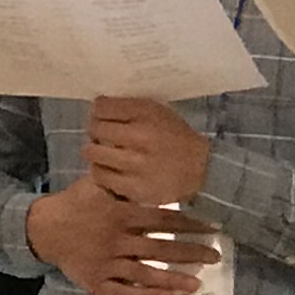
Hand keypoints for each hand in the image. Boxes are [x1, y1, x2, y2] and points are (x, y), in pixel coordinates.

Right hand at [25, 179, 221, 294]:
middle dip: (190, 253)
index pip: (162, 221)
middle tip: (215, 256)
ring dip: (174, 279)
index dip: (189, 224)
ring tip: (197, 283)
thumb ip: (124, 180)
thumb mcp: (97, 183)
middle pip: (160, 249)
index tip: (212, 228)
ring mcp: (107, 264)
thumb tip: (152, 167)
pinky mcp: (97, 282)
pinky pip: (125, 292)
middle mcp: (116, 240)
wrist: (44, 228)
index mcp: (120, 214)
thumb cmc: (76, 202)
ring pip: (146, 274)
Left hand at [83, 97, 212, 210]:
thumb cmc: (176, 138)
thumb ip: (128, 109)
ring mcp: (135, 164)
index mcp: (146, 113)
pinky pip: (100, 177)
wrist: (202, 169)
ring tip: (105, 155)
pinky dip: (102, 173)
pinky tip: (112, 171)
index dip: (98, 112)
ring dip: (96, 153)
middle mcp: (140, 136)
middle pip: (94, 128)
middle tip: (103, 138)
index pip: (101, 107)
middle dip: (96, 132)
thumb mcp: (157, 112)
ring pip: (92, 153)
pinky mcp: (133, 187)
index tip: (103, 118)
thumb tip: (95, 110)